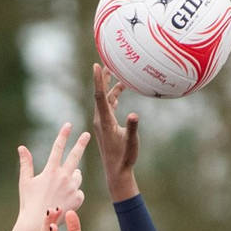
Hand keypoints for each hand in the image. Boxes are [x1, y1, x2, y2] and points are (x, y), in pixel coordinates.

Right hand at [17, 124, 89, 230]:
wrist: (38, 224)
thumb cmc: (29, 203)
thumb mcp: (26, 182)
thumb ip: (26, 164)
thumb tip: (21, 147)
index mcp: (50, 171)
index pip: (58, 148)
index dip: (63, 135)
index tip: (68, 125)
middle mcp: (63, 177)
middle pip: (75, 156)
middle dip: (81, 143)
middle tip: (86, 134)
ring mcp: (72, 188)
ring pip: (77, 176)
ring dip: (73, 176)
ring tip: (62, 186)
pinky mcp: (77, 199)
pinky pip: (79, 191)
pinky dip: (74, 193)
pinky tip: (64, 200)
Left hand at [92, 63, 139, 199]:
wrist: (116, 172)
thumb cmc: (125, 158)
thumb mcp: (131, 142)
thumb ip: (132, 128)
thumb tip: (134, 114)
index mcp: (105, 121)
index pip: (100, 96)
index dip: (99, 80)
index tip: (97, 65)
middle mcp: (101, 119)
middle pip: (100, 93)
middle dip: (104, 76)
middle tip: (108, 59)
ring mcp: (102, 122)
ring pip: (105, 99)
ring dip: (111, 86)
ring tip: (118, 72)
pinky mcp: (106, 125)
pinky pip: (108, 106)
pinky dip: (113, 96)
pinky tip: (120, 91)